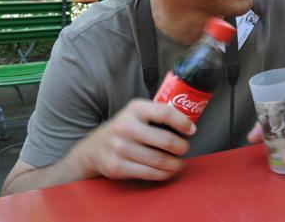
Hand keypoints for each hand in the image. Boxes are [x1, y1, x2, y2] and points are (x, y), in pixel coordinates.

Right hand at [75, 98, 194, 180]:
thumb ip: (157, 114)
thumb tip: (189, 124)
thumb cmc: (125, 129)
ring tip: (179, 162)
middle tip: (185, 148)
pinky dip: (164, 174)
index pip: (165, 113)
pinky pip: (149, 173)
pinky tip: (168, 171)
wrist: (93, 148)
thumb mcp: (137, 113)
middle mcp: (126, 127)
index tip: (191, 130)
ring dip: (175, 164)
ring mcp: (120, 148)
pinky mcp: (117, 167)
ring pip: (159, 160)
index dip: (183, 122)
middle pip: (166, 140)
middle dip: (182, 147)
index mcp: (135, 109)